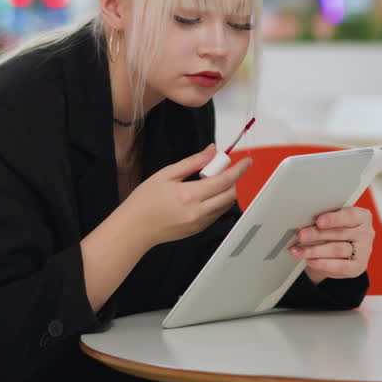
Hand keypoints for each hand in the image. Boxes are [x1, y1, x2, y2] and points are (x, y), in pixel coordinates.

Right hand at [117, 144, 250, 248]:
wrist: (135, 228)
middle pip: (230, 195)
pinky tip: (202, 196)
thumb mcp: (166, 174)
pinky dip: (217, 202)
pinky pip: (216, 214)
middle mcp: (198, 212)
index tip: (246, 161)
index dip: (239, 170)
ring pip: (225, 206)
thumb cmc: (145, 201)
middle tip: (219, 170)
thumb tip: (212, 150)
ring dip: (225, 191)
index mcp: (189, 195)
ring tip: (207, 182)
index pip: (224, 181)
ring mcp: (199, 223)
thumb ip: (193, 162)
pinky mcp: (198, 230)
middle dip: (231, 180)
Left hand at [289, 206, 374, 284]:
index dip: (334, 218)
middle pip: (340, 233)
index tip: (319, 221)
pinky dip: (322, 263)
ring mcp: (364, 251)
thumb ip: (325, 218)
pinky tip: (309, 261)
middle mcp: (366, 233)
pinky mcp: (358, 267)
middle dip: (317, 234)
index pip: (350, 215)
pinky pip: (340, 266)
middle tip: (300, 235)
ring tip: (297, 250)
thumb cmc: (334, 230)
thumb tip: (304, 219)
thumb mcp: (332, 221)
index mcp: (362, 216)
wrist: (340, 253)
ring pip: (337, 249)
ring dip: (314, 250)